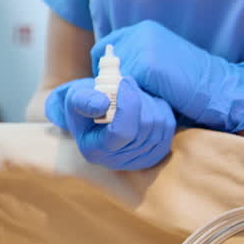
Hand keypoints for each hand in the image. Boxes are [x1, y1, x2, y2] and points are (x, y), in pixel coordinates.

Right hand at [46, 76, 175, 169]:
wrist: (94, 114)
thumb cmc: (84, 104)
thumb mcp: (75, 98)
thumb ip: (84, 100)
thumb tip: (103, 104)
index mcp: (94, 151)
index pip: (122, 132)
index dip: (128, 104)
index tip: (124, 82)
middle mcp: (117, 161)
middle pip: (144, 127)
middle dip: (139, 99)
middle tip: (128, 83)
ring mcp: (138, 160)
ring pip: (159, 126)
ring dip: (149, 102)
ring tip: (134, 92)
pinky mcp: (155, 154)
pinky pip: (169, 127)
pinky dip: (161, 109)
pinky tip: (145, 102)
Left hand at [92, 20, 243, 131]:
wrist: (221, 90)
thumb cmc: (187, 85)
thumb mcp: (157, 67)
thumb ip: (133, 64)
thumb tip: (105, 80)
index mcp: (142, 30)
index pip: (104, 52)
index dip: (108, 74)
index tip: (120, 90)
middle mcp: (140, 32)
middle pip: (105, 64)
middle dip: (111, 85)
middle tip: (130, 99)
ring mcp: (144, 46)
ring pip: (114, 78)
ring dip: (123, 94)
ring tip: (147, 101)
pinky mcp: (148, 65)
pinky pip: (127, 88)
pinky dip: (136, 100)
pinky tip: (154, 103)